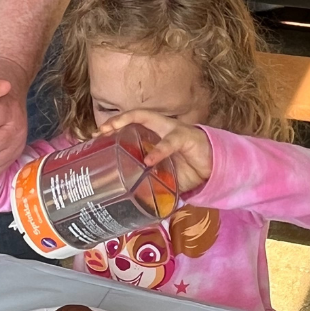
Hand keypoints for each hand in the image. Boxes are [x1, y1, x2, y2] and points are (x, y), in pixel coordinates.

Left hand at [98, 106, 213, 192]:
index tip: (96, 134)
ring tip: (113, 133)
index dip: (114, 125)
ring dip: (130, 123)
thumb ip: (144, 179)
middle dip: (118, 119)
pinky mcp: (188, 138)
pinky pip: (170, 142)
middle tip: (102, 130)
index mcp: (155, 134)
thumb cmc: (185, 170)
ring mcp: (174, 130)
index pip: (132, 122)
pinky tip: (149, 160)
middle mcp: (162, 128)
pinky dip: (159, 151)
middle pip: (138, 114)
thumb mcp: (159, 176)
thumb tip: (123, 196)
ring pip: (150, 119)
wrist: (213, 171)